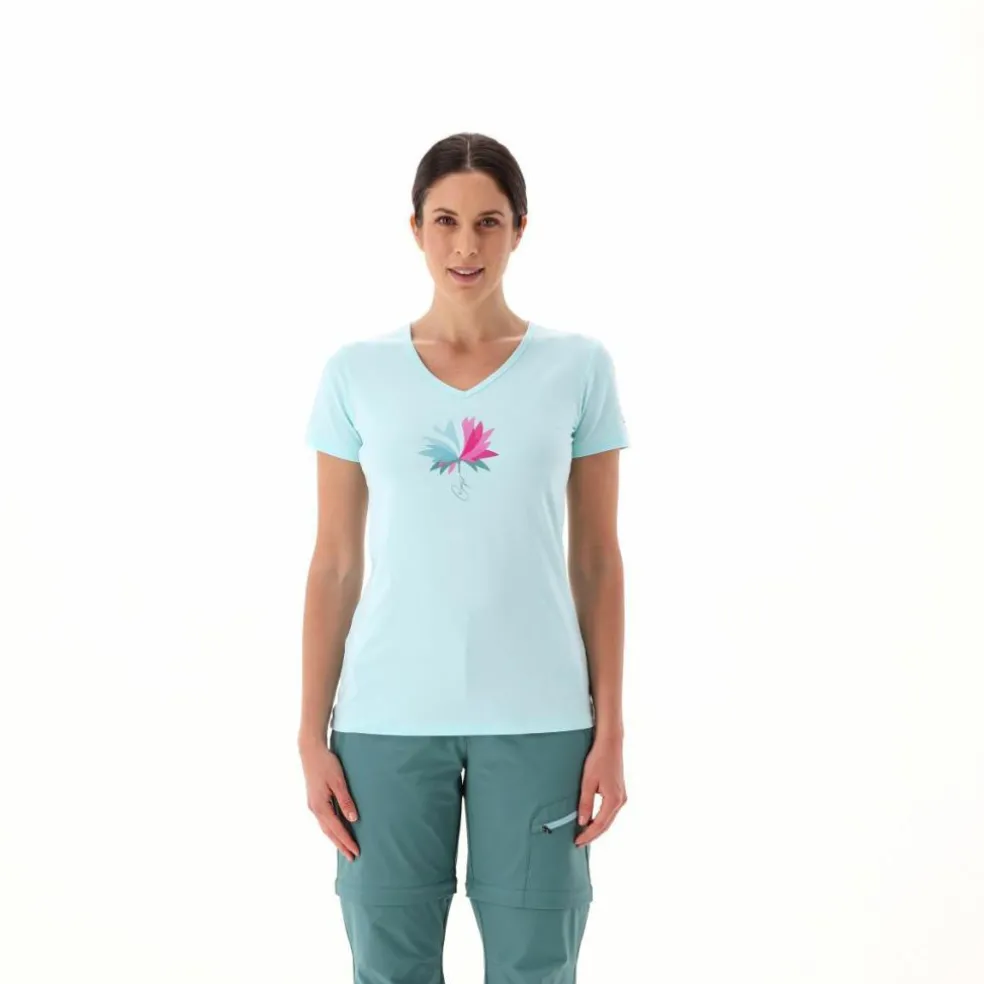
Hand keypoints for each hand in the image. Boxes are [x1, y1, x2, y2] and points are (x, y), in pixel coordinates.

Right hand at [298, 737, 360, 860]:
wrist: (310, 751)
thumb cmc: (326, 764)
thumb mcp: (338, 781)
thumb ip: (345, 800)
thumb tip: (353, 820)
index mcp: (320, 806)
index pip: (337, 828)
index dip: (347, 841)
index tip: (356, 852)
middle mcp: (315, 809)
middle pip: (329, 832)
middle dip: (341, 845)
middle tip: (352, 858)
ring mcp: (313, 805)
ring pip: (325, 827)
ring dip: (336, 839)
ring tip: (345, 848)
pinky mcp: (314, 800)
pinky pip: (324, 820)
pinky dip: (331, 829)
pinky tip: (336, 830)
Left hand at [573, 731, 626, 846]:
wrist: (610, 744)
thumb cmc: (598, 760)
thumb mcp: (588, 782)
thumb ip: (585, 803)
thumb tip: (582, 822)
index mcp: (613, 800)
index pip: (600, 825)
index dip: (588, 835)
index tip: (577, 842)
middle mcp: (620, 801)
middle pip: (606, 825)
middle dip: (592, 834)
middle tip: (578, 842)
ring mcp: (622, 797)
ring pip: (609, 819)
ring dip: (597, 827)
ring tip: (583, 833)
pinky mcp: (620, 792)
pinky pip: (610, 811)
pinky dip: (601, 818)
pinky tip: (592, 819)